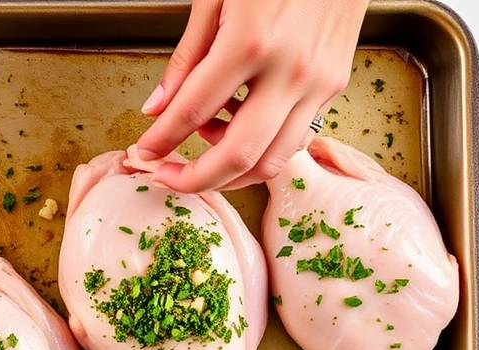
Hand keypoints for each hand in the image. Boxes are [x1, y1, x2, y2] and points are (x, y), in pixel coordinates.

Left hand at [136, 0, 366, 192]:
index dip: (161, 140)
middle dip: (194, 179)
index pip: (192, 112)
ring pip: (272, 160)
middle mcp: (288, 70)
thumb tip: (156, 108)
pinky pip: (294, 139)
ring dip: (230, 172)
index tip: (144, 152)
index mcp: (249, 42)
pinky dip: (262, 149)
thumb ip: (185, 59)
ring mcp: (317, 83)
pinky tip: (238, 129)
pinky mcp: (334, 86)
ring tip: (203, 149)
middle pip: (237, 155)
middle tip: (167, 177)